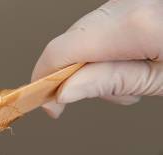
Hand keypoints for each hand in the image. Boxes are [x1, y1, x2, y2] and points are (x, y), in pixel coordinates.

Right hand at [32, 0, 162, 117]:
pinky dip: (113, 44)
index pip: (61, 50)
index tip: (46, 103)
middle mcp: (128, 3)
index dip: (45, 79)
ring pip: (89, 31)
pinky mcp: (136, 0)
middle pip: (73, 40)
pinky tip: (136, 56)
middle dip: (78, 73)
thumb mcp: (160, 79)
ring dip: (99, 60)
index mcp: (132, 24)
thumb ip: (112, 81)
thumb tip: (65, 91)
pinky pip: (108, 21)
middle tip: (106, 96)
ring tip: (136, 76)